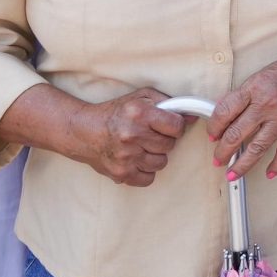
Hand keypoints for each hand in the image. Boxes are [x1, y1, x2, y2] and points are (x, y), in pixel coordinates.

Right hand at [77, 88, 192, 185]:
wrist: (84, 132)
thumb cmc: (116, 113)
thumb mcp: (140, 98)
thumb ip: (168, 103)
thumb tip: (192, 115)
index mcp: (139, 114)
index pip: (176, 126)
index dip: (174, 126)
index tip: (167, 125)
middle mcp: (132, 135)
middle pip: (169, 145)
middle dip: (163, 140)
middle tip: (150, 136)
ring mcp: (126, 157)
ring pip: (161, 163)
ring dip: (155, 156)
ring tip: (142, 147)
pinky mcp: (121, 173)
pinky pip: (149, 178)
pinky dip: (145, 171)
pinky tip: (137, 160)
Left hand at [207, 47, 276, 179]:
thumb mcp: (263, 74)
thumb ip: (246, 94)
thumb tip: (228, 113)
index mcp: (255, 88)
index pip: (225, 111)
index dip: (214, 126)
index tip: (212, 134)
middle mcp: (267, 105)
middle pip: (236, 134)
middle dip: (222, 151)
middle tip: (217, 159)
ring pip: (256, 148)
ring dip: (241, 165)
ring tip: (232, 174)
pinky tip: (269, 172)